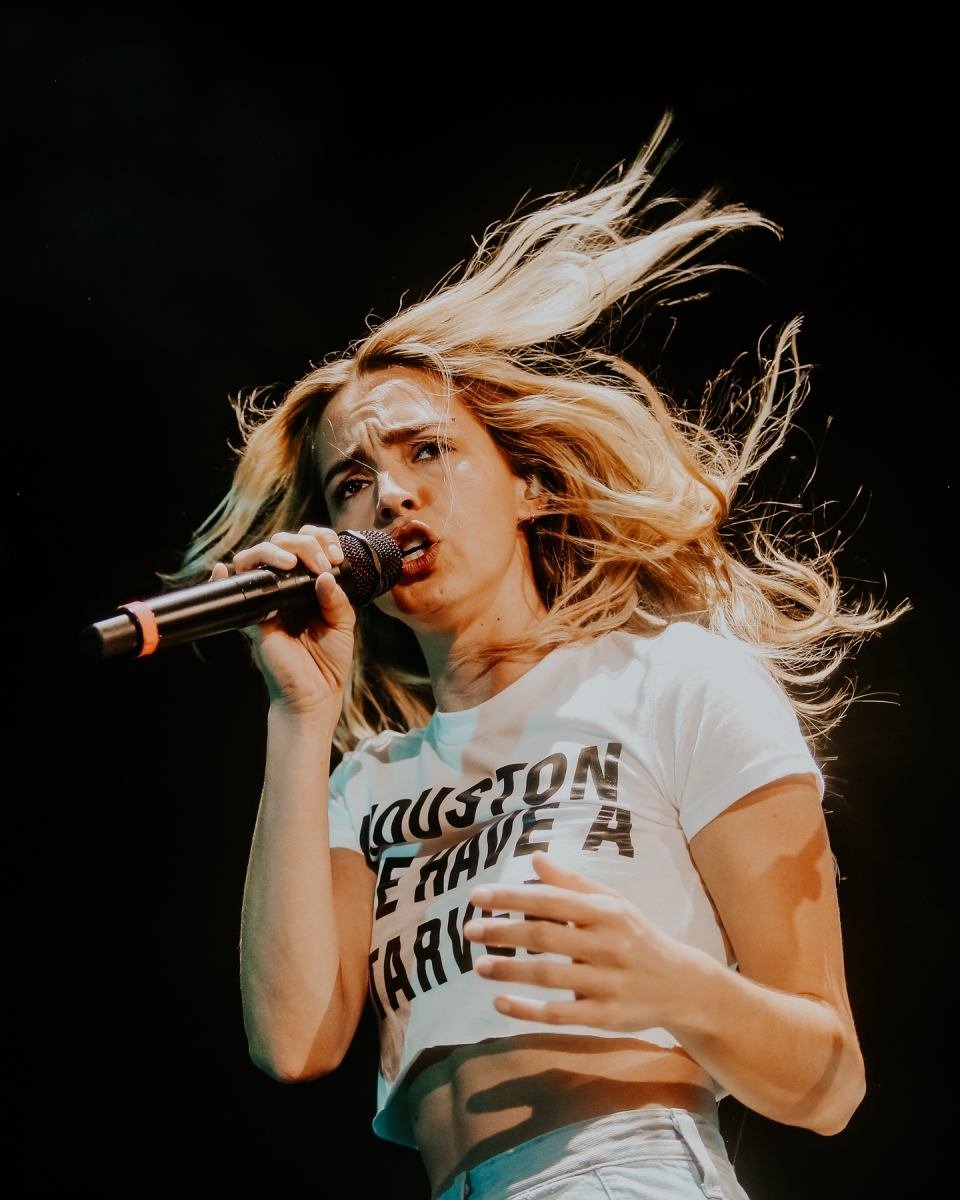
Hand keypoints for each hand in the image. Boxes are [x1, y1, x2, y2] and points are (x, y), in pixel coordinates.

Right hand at [210, 525, 355, 719]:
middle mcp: (286, 588)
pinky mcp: (253, 618)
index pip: (306, 546)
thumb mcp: (343, 625)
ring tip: (290, 563)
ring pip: (255, 559)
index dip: (319, 539)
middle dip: (303, 543)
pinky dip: (222, 578)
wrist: (314, 695)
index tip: (335, 556)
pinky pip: (233, 593)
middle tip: (321, 564)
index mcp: (309, 585)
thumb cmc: (329, 662)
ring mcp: (267, 600)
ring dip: (272, 551)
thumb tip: (324, 575)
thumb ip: (336, 599)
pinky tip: (224, 570)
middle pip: (281, 544)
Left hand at [465, 852, 711, 1032]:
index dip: (511, 897)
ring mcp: (606, 983)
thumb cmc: (637, 936)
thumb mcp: (613, 903)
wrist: (682, 984)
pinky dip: (528, 1010)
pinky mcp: (605, 1016)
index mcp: (606, 912)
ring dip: (510, 970)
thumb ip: (572, 883)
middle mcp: (606, 945)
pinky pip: (560, 1014)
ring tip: (478, 965)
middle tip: (469, 930)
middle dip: (504, 932)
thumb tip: (536, 858)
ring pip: (549, 976)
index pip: (550, 900)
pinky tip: (500, 1004)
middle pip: (546, 936)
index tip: (477, 896)